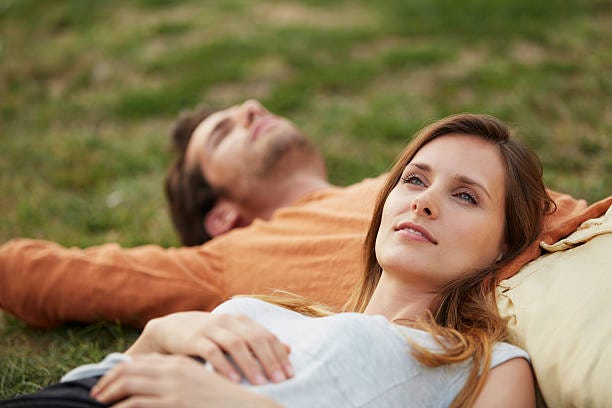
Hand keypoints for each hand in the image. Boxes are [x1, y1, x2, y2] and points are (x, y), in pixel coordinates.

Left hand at [91, 354, 281, 407]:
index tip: (105, 383)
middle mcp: (172, 370)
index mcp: (178, 362)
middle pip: (129, 371)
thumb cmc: (219, 398)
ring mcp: (173, 386)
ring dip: (109, 394)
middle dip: (107, 382)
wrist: (242, 405)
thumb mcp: (197, 381)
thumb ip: (177, 377)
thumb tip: (153, 383)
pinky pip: (137, 403)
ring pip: (128, 384)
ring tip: (99, 404)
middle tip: (94, 395)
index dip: (117, 372)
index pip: (138, 362)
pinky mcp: (174, 402)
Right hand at [126, 311, 292, 384]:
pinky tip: (233, 380)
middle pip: (255, 339)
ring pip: (235, 344)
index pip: (266, 336)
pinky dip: (223, 365)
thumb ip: (259, 341)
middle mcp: (228, 321)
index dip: (279, 354)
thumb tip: (288, 349)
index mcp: (241, 320)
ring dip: (250, 364)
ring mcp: (211, 328)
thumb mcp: (234, 335)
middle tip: (280, 380)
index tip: (290, 373)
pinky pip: (211, 351)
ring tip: (261, 383)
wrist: (169, 329)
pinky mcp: (194, 338)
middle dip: (270, 360)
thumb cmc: (208, 336)